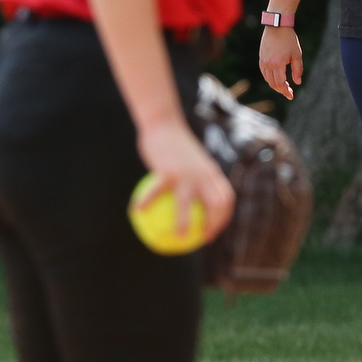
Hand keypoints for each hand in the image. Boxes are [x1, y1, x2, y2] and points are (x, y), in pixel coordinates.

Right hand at [134, 119, 235, 240]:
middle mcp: (203, 175)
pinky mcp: (168, 171)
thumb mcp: (187, 157)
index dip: (224, 217)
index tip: (213, 230)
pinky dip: (146, 202)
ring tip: (178, 237)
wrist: (163, 123)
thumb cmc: (172, 141)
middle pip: (216, 205)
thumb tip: (183, 195)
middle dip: (214, 225)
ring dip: (185, 223)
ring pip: (188, 205)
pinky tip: (136, 210)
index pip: (226, 199)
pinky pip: (156, 192)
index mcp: (211, 172)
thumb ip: (190, 174)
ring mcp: (187, 174)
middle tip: (203, 238)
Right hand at [259, 26, 302, 99]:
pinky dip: (269, 78)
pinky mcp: (261, 58)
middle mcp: (268, 64)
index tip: (291, 96)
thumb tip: (297, 82)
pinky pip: (264, 72)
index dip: (285, 91)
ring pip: (267, 79)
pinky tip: (276, 78)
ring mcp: (263, 61)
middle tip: (289, 93)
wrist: (277, 26)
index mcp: (277, 64)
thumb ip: (297, 70)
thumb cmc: (289, 39)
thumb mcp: (297, 55)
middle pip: (272, 83)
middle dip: (281, 90)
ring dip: (275, 85)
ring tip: (283, 87)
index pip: (280, 83)